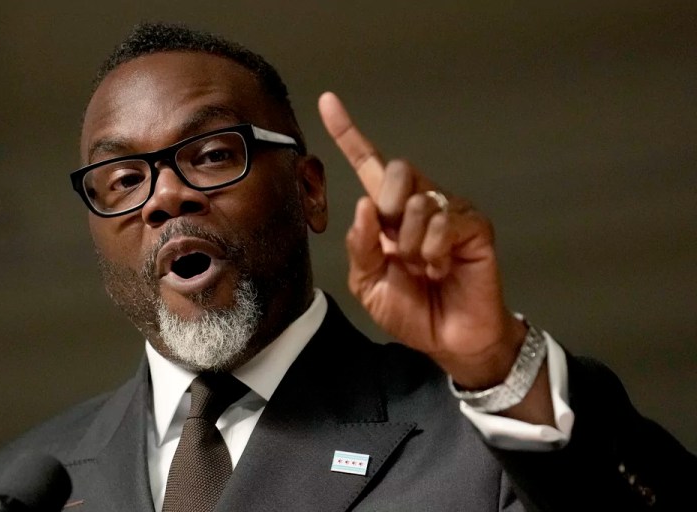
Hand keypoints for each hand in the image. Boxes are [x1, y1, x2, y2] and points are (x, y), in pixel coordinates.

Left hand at [318, 91, 526, 389]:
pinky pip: (445, 221)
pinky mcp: (473, 225)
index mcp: (387, 214)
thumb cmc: (411, 310)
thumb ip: (361, 246)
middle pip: (395, 169)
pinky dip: (435, 252)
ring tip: (425, 269)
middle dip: (386, 208)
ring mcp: (447, 211)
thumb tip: (364, 205)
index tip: (328, 102)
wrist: (448, 339)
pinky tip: (442, 268)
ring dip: (412, 246)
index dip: (349, 134)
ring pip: (418, 202)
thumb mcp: (369, 284)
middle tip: (397, 248)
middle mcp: (417, 203)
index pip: (367, 166)